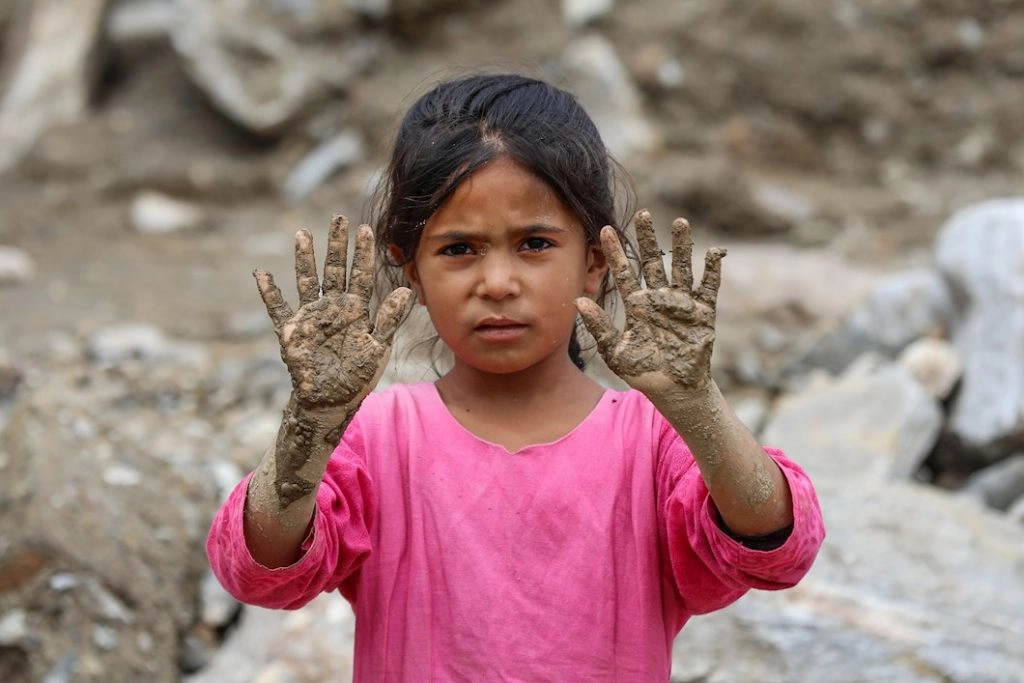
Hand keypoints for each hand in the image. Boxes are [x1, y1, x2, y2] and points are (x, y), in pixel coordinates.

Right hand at [254, 216, 413, 414]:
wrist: (332, 400)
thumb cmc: (357, 375)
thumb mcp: (378, 347)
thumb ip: (389, 319)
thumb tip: (406, 291)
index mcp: (355, 310)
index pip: (360, 276)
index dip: (362, 254)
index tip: (365, 230)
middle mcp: (332, 308)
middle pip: (334, 270)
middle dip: (336, 246)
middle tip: (339, 219)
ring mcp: (311, 317)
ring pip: (306, 281)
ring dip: (304, 259)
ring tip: (302, 234)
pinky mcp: (291, 332)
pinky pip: (278, 309)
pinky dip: (269, 293)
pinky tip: (261, 274)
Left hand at [575, 210, 725, 399]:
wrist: (673, 391)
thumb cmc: (643, 372)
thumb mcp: (614, 351)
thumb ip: (599, 327)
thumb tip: (578, 302)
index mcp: (637, 305)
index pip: (624, 272)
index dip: (615, 252)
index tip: (604, 230)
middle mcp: (659, 299)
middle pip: (653, 262)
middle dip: (648, 238)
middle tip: (643, 214)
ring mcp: (681, 304)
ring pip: (681, 268)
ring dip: (681, 246)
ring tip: (680, 223)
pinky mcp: (702, 313)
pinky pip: (708, 287)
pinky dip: (713, 270)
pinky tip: (713, 252)